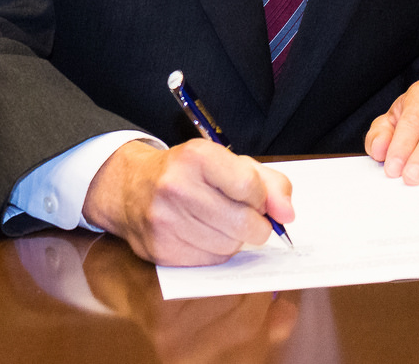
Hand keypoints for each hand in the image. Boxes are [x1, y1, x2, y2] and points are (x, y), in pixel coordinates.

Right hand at [82, 138, 294, 266]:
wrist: (131, 188)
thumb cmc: (189, 174)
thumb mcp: (230, 163)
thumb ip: (269, 183)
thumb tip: (287, 214)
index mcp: (197, 157)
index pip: (250, 187)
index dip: (262, 199)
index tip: (258, 200)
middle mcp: (176, 187)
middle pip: (243, 222)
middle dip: (256, 225)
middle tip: (248, 218)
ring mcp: (164, 221)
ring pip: (229, 246)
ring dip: (235, 239)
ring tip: (221, 222)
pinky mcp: (160, 249)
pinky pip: (211, 261)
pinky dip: (217, 252)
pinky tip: (205, 235)